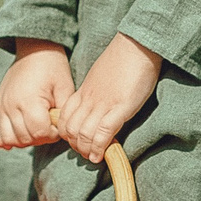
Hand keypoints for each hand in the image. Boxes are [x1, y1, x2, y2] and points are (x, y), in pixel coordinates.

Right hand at [0, 40, 72, 148]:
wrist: (36, 50)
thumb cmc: (53, 69)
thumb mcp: (65, 87)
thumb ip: (63, 112)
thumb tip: (60, 131)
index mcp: (29, 101)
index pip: (39, 133)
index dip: (52, 134)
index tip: (56, 124)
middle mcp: (11, 105)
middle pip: (23, 138)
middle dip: (39, 137)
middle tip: (47, 125)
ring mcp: (1, 105)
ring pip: (6, 139)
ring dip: (21, 140)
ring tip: (33, 128)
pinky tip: (13, 136)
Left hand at [57, 33, 161, 162]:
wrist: (137, 44)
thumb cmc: (124, 58)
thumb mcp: (102, 75)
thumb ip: (96, 90)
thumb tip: (98, 104)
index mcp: (84, 90)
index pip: (64, 117)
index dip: (66, 133)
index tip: (76, 141)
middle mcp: (89, 99)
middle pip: (69, 129)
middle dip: (74, 145)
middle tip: (84, 152)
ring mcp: (103, 103)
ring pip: (83, 134)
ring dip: (85, 150)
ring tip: (92, 157)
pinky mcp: (120, 107)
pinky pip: (102, 132)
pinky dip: (99, 147)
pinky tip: (100, 156)